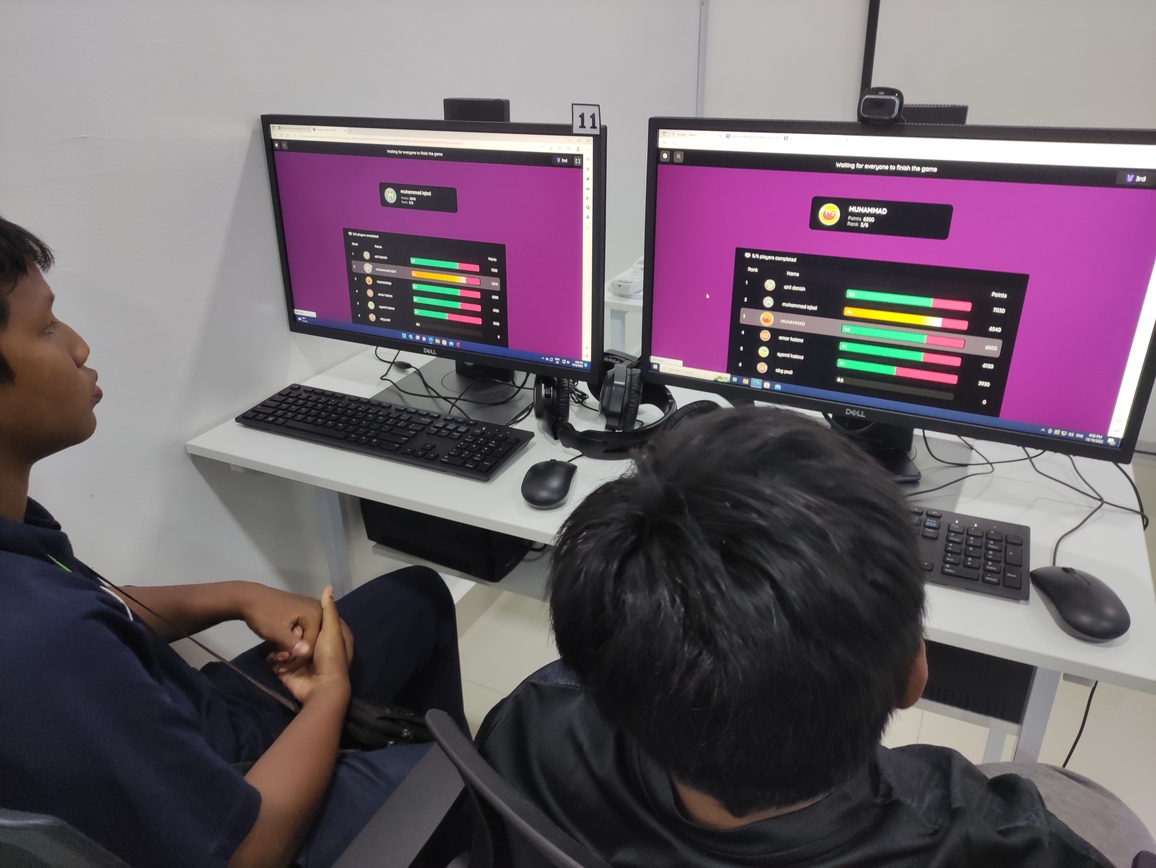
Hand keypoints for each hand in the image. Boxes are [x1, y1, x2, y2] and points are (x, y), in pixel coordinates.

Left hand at [238, 585, 323, 673]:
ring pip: (305, 638)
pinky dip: (290, 639)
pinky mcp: (302, 612)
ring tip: (274, 653)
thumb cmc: (263, 613)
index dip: (298, 658)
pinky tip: (278, 645)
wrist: (248, 597)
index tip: (282, 665)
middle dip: (293, 653)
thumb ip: (291, 643)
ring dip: (290, 648)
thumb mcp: (276, 631)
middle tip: (276, 658)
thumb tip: (306, 653)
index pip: (313, 644)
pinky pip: (301, 631)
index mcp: (315, 613)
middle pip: (310, 641)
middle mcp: (318, 610)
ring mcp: (310, 610)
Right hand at [276, 587, 352, 706]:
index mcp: (329, 637)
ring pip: (285, 645)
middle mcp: (315, 647)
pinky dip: (276, 659)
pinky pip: (277, 659)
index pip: (313, 621)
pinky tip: (278, 659)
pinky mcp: (288, 670)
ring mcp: (300, 659)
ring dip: (281, 647)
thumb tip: (329, 588)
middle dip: (289, 633)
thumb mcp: (330, 630)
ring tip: (283, 648)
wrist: (320, 690)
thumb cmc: (329, 657)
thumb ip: (329, 610)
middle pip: (296, 633)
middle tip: (289, 631)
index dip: (305, 618)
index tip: (298, 613)